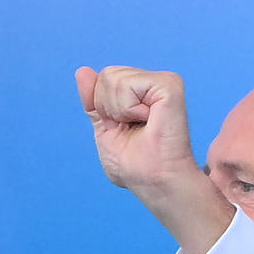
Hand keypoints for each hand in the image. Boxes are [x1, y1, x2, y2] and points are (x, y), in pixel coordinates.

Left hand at [75, 66, 234, 249]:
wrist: (155, 182)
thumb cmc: (135, 165)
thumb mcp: (104, 129)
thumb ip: (93, 100)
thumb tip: (83, 70)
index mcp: (140, 93)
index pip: (104, 78)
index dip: (102, 105)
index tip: (123, 127)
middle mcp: (154, 84)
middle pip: (107, 74)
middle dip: (108, 105)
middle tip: (132, 128)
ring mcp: (164, 83)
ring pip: (113, 78)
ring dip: (118, 109)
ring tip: (141, 127)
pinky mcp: (170, 87)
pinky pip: (128, 84)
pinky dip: (127, 107)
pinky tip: (148, 121)